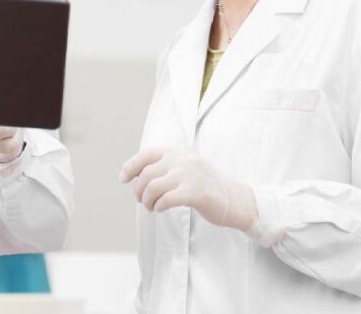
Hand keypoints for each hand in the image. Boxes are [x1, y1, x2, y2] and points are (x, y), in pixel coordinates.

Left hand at [118, 147, 255, 231]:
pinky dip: (158, 206)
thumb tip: (134, 176)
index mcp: (181, 151)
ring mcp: (191, 175)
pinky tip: (161, 209)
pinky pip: (166, 199)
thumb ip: (166, 167)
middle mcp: (185, 159)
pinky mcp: (196, 192)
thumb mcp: (187, 169)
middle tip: (143, 201)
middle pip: (146, 173)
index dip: (131, 166)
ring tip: (152, 207)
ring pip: (153, 186)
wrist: (237, 200)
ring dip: (147, 200)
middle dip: (138, 190)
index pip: (147, 154)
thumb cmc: (207, 188)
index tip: (123, 179)